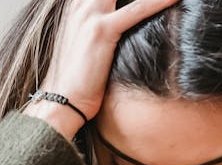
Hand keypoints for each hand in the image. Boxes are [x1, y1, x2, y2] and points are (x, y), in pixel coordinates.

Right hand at [30, 0, 178, 126]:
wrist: (62, 99)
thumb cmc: (78, 77)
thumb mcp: (86, 43)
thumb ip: (102, 26)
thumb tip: (127, 23)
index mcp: (77, 5)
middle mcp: (81, 5)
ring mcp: (90, 15)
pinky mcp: (101, 31)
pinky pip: (137, 9)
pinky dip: (158, 2)